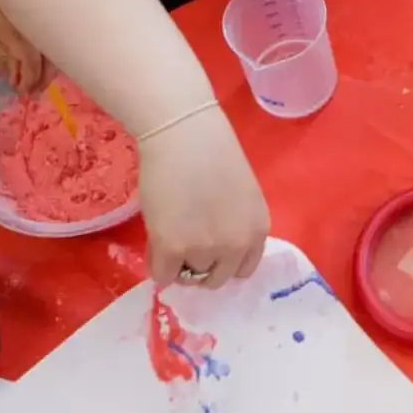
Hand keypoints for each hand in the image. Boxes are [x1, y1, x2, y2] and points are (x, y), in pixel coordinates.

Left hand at [0, 0, 45, 91]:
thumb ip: (3, 57)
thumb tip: (17, 79)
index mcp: (18, 31)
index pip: (33, 62)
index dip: (31, 79)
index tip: (25, 92)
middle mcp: (35, 21)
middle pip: (51, 55)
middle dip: (44, 75)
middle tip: (33, 89)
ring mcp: (41, 9)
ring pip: (54, 42)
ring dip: (48, 62)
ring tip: (35, 75)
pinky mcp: (41, 1)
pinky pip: (50, 28)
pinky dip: (47, 45)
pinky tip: (39, 55)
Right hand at [137, 108, 270, 287]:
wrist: (183, 134)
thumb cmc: (211, 152)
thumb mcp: (240, 196)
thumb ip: (232, 225)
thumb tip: (211, 249)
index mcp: (257, 231)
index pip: (242, 269)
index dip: (222, 260)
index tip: (208, 249)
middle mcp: (236, 246)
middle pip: (215, 279)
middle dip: (199, 265)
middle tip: (183, 242)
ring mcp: (204, 250)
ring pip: (187, 277)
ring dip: (176, 262)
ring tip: (167, 233)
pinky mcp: (172, 248)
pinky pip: (161, 276)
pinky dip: (155, 264)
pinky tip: (155, 239)